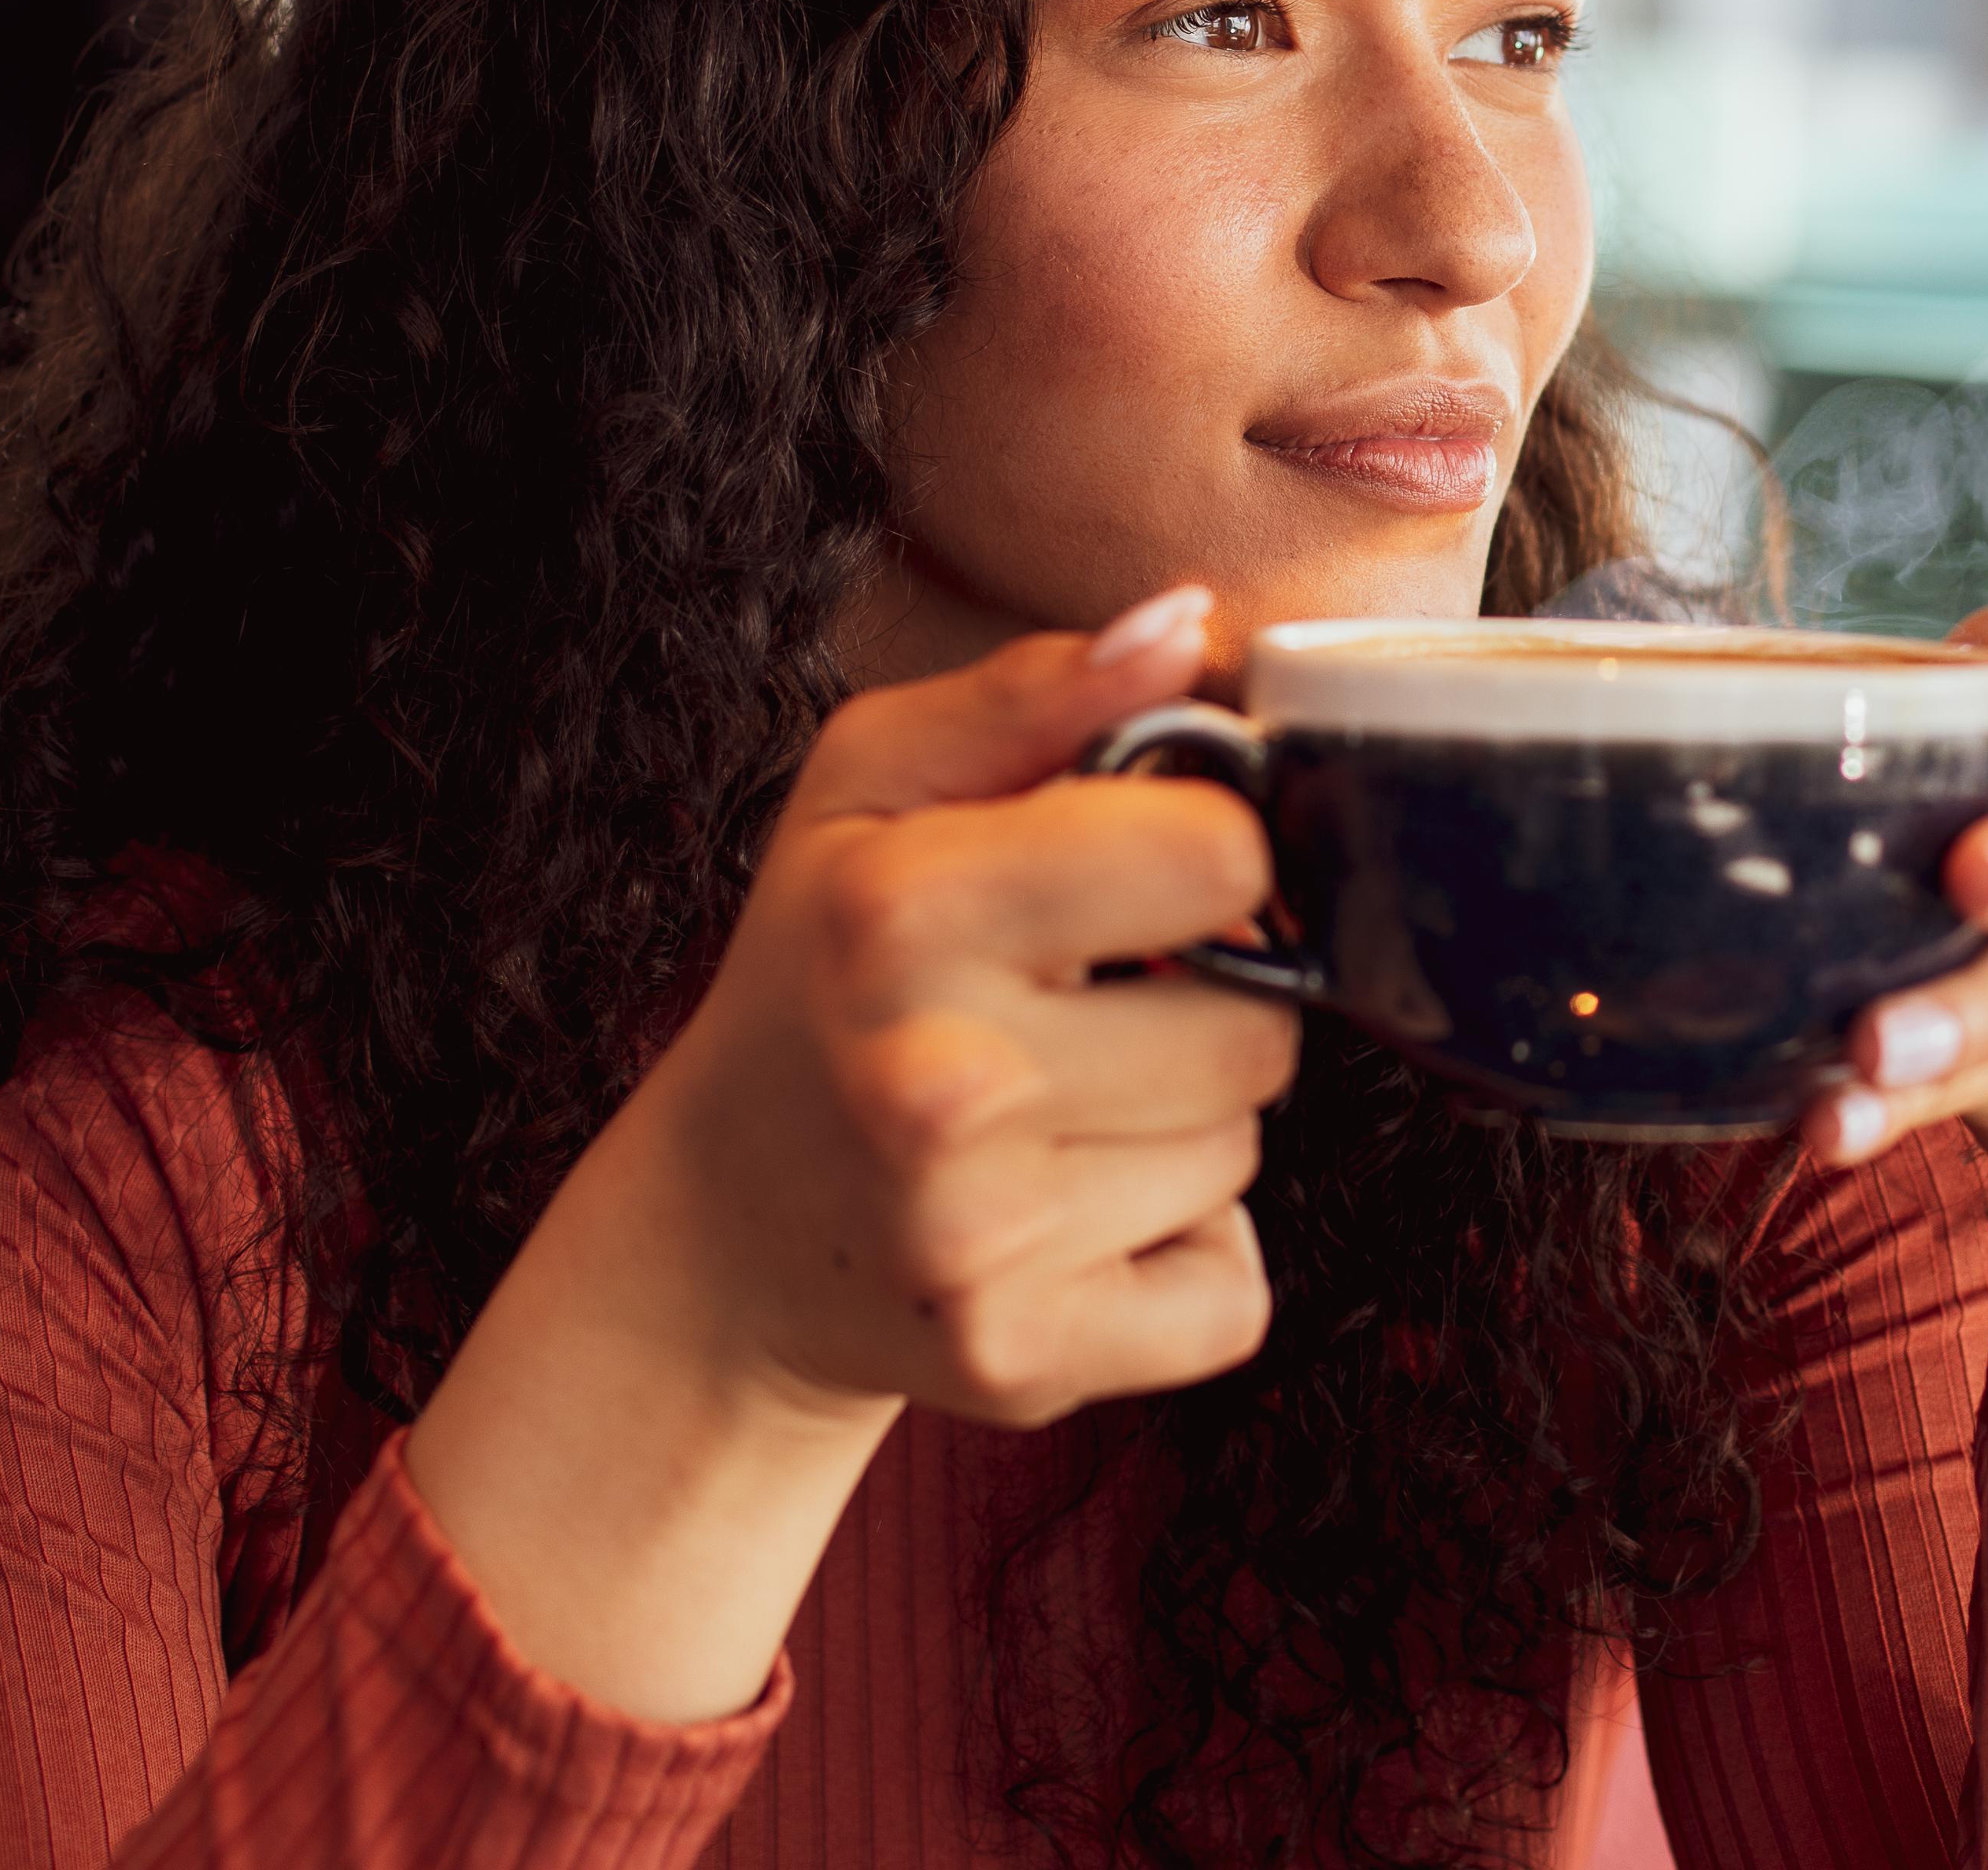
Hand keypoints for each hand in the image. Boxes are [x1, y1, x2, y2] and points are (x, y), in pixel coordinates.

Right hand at [641, 584, 1300, 1426]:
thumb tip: (1197, 624)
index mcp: (903, 912)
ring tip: (1052, 1119)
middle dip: (1198, 1010)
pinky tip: (1069, 1226)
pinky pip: (1231, 1292)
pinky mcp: (1020, 1363)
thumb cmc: (823, 969)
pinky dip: (1180, 1263)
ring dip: (1178, 1130)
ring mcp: (977, 1243)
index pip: (1223, 853)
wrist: (726, 1233)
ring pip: (1242, 1153)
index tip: (1149, 876)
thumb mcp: (878, 788)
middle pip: (1261, 1027)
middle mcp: (937, 1086)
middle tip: (1073, 1018)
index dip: (1211, 854)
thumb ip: (1041, 691)